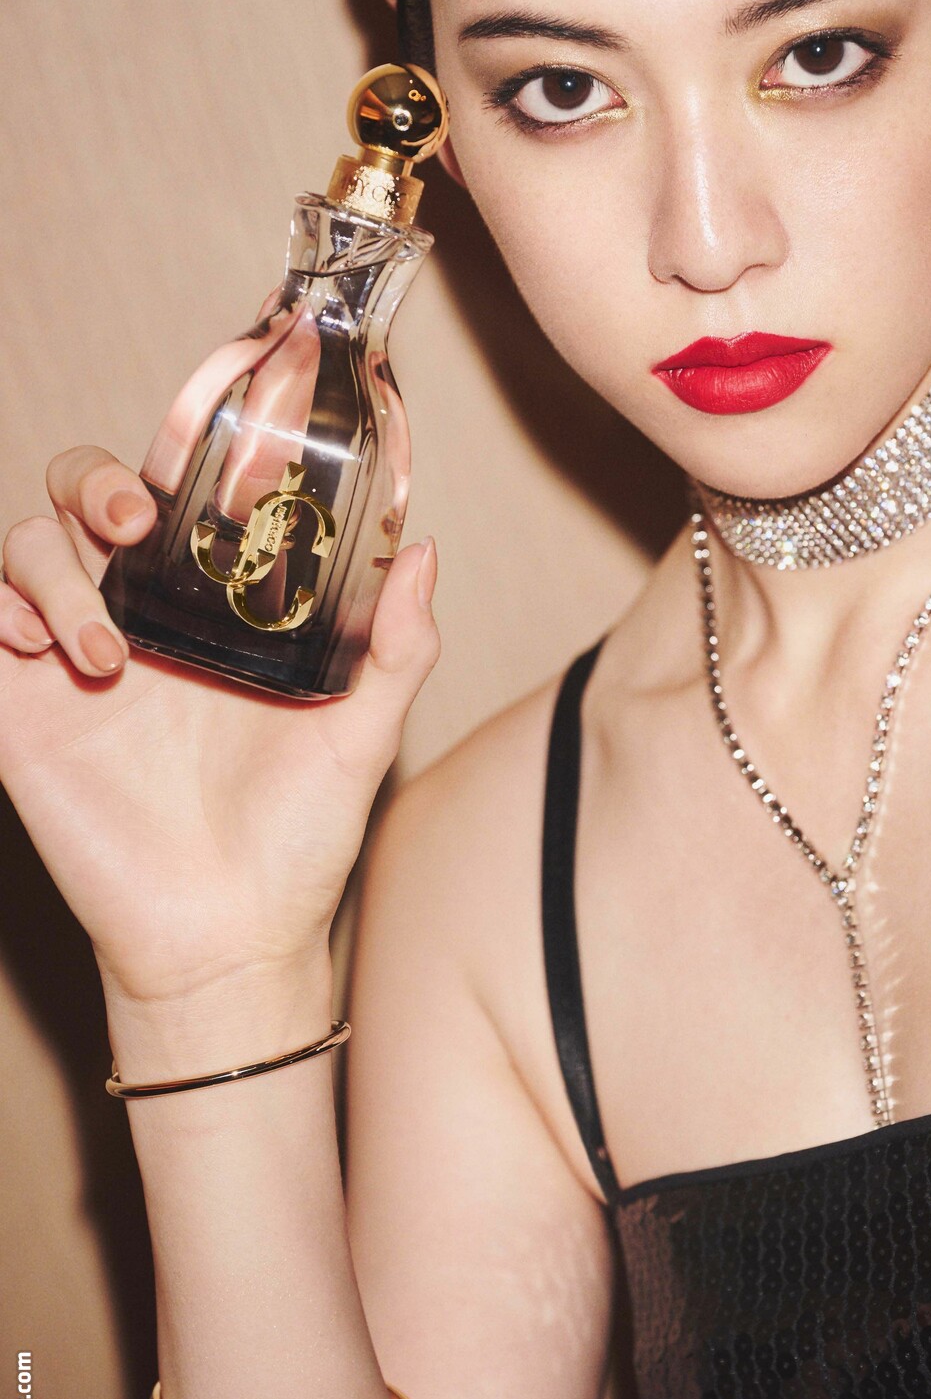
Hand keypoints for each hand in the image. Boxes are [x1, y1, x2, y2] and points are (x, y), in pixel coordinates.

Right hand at [0, 446, 439, 1013]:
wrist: (231, 940)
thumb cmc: (299, 840)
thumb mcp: (362, 734)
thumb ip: (396, 646)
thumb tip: (423, 555)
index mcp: (211, 610)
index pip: (175, 498)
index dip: (176, 457)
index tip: (208, 458)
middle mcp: (137, 619)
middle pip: (80, 498)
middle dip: (93, 482)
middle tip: (135, 524)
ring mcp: (70, 666)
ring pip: (23, 550)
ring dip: (49, 571)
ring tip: (103, 649)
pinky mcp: (22, 719)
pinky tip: (38, 648)